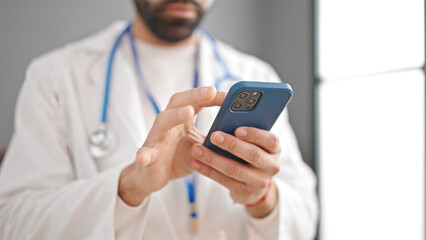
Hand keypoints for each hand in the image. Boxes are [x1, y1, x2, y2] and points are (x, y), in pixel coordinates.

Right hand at [118, 86, 225, 205]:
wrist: (154, 177)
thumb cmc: (178, 157)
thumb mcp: (200, 146)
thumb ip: (214, 137)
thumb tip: (241, 132)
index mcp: (181, 119)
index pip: (195, 101)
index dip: (210, 96)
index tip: (229, 96)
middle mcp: (167, 124)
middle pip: (178, 103)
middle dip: (194, 95)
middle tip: (211, 91)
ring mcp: (155, 138)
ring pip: (163, 122)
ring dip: (175, 116)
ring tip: (188, 112)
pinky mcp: (147, 156)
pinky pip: (144, 154)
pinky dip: (144, 155)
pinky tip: (144, 158)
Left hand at [190, 127, 280, 217]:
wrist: (255, 186)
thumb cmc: (250, 154)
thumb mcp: (255, 143)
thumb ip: (246, 133)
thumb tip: (225, 120)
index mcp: (274, 148)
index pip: (270, 140)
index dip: (254, 134)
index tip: (237, 129)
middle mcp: (271, 165)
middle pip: (252, 155)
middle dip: (231, 145)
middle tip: (213, 136)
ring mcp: (259, 181)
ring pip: (235, 169)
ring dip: (213, 159)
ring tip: (197, 150)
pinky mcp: (245, 192)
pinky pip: (224, 181)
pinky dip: (208, 171)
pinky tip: (196, 163)